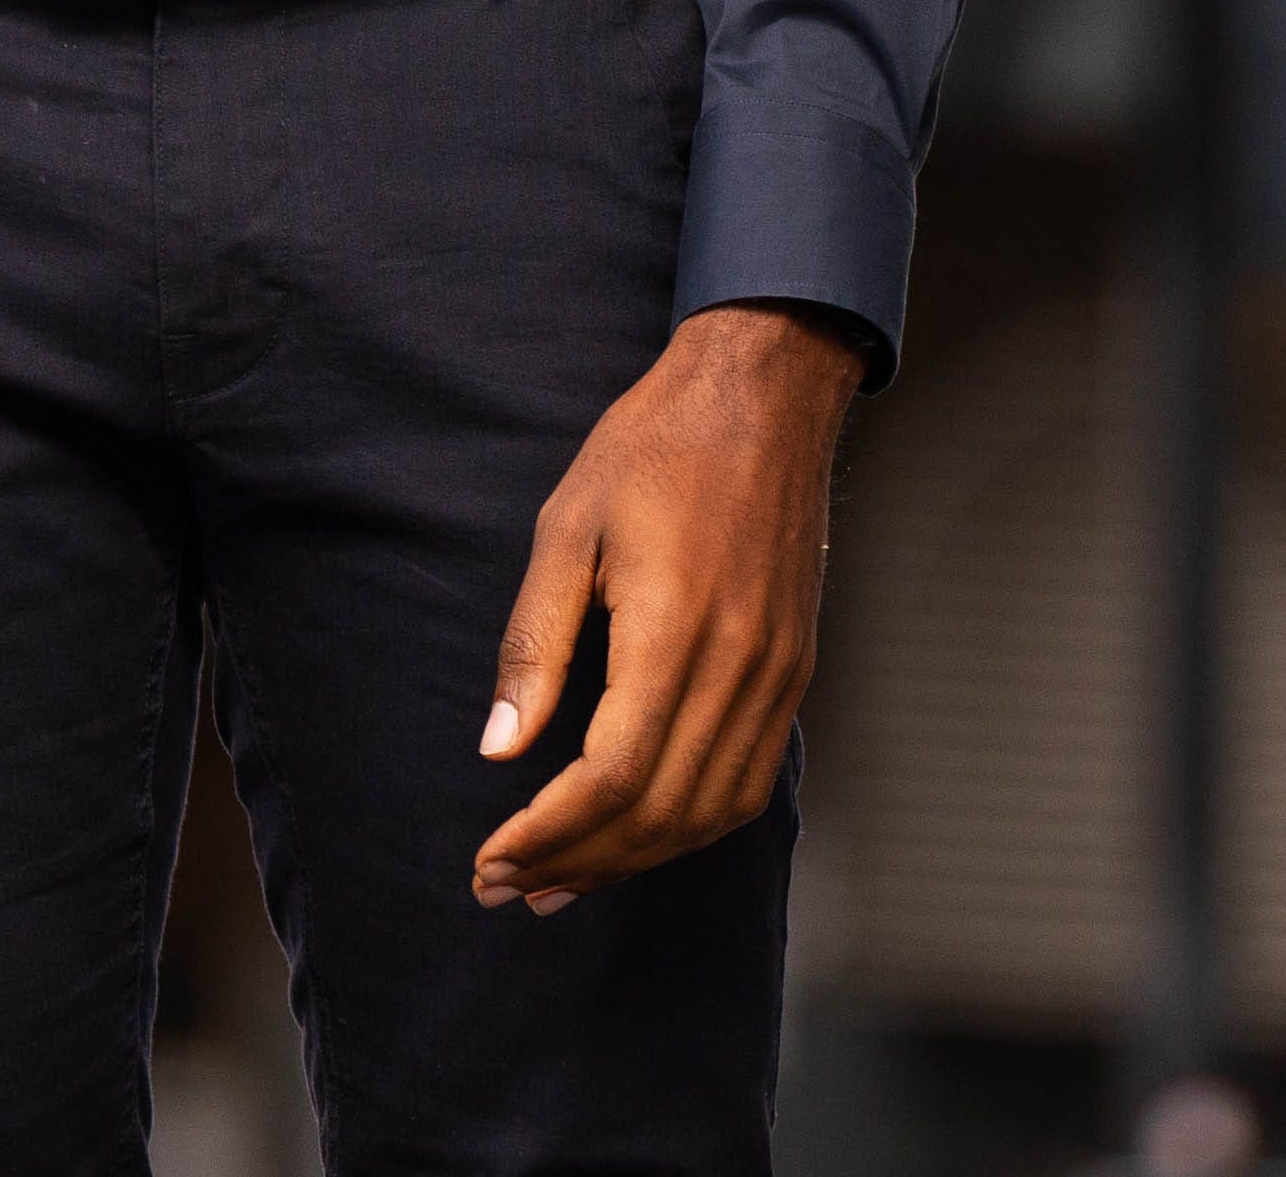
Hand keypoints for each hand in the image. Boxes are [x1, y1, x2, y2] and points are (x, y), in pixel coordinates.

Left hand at [471, 302, 859, 908]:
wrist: (763, 399)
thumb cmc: (652, 451)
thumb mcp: (567, 527)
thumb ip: (535, 644)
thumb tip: (498, 748)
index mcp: (675, 629)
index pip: (611, 777)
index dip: (548, 833)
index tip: (491, 858)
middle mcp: (739, 668)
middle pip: (659, 812)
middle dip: (578, 862)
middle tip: (506, 886)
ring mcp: (777, 677)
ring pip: (710, 813)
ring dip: (633, 861)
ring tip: (560, 880)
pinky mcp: (794, 674)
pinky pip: (748, 782)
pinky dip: (689, 828)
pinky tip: (637, 837)